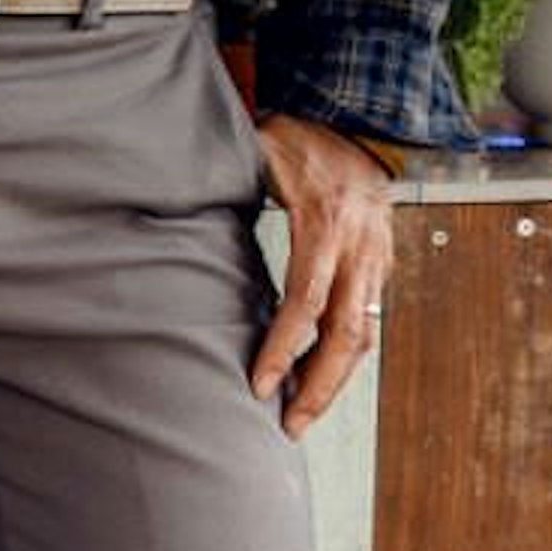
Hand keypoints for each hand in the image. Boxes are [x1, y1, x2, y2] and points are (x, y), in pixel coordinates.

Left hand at [246, 113, 395, 438]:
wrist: (362, 124)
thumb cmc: (300, 140)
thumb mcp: (260, 153)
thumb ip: (223, 182)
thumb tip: (169, 196)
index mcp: (325, 223)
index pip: (305, 301)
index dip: (282, 348)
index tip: (259, 385)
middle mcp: (359, 247)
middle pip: (347, 335)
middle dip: (319, 387)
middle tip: (290, 426)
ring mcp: (377, 259)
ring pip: (365, 336)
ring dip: (336, 382)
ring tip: (303, 415)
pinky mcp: (382, 267)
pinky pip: (368, 322)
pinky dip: (345, 358)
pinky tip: (318, 381)